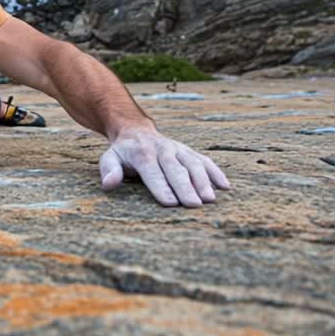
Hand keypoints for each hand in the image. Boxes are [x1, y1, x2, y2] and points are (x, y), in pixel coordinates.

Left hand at [98, 126, 230, 206]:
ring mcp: (179, 149)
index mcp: (142, 153)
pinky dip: (216, 172)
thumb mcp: (109, 158)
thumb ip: (109, 170)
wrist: (136, 130)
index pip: (152, 171)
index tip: (170, 203)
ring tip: (210, 199)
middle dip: (185, 187)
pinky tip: (226, 186)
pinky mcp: (190, 152)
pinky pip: (205, 160)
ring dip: (203, 181)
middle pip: (175, 169)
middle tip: (194, 205)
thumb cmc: (123, 153)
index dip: (161, 187)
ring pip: (193, 163)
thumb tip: (108, 184)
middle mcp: (163, 149)